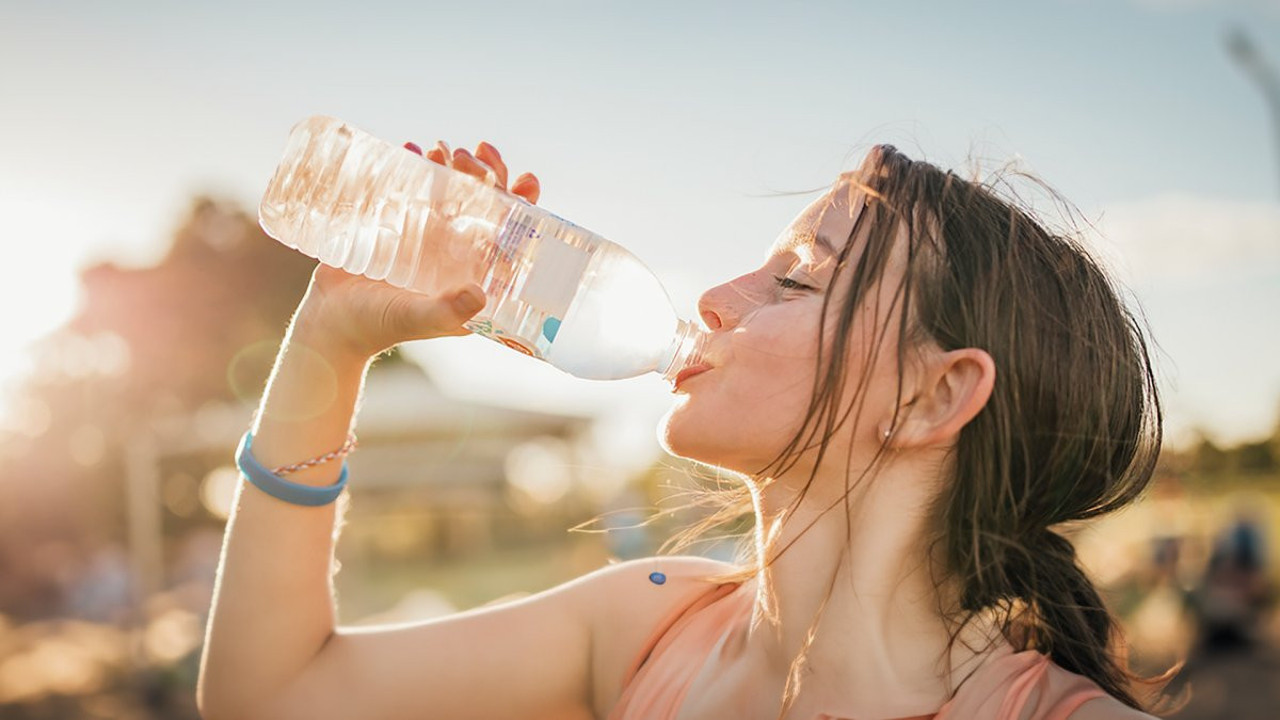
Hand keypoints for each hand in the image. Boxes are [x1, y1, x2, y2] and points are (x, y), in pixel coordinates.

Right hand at [293, 140, 540, 360]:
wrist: (329, 321)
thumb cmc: (376, 326)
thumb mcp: (416, 318)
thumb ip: (446, 312)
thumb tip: (480, 294)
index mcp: (471, 275)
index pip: (508, 234)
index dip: (522, 206)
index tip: (524, 179)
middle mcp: (454, 254)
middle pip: (482, 205)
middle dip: (483, 174)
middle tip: (464, 155)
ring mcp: (425, 237)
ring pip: (449, 192)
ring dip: (450, 165)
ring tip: (437, 150)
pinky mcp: (396, 225)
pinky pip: (414, 189)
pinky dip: (415, 166)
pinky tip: (411, 147)